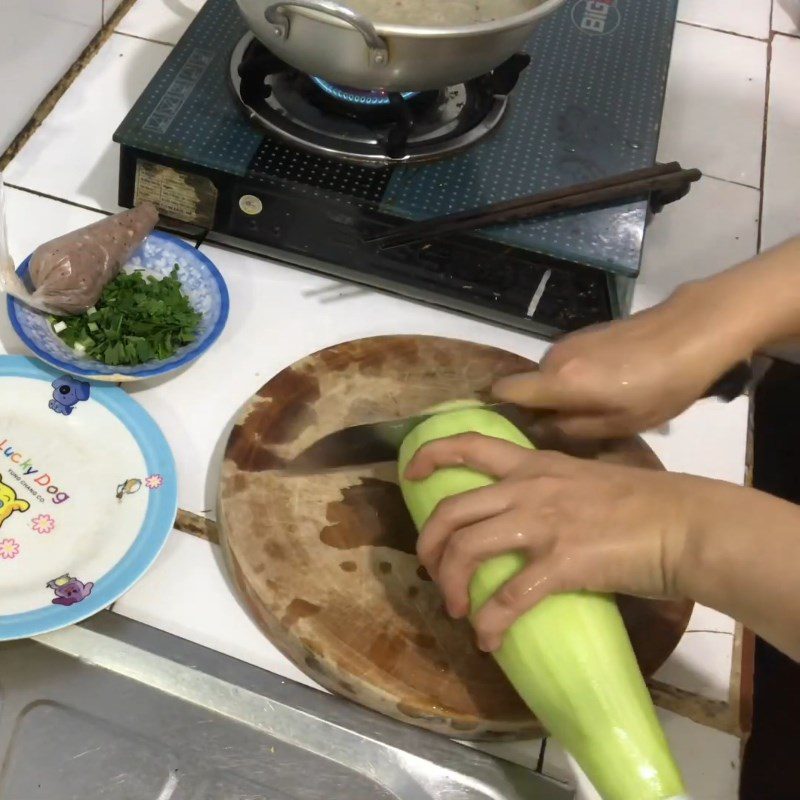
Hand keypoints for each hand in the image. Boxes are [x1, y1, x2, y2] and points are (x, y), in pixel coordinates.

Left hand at [406, 434, 703, 651]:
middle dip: (427, 544)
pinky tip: (489, 640)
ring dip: (450, 584)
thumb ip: (550, 489)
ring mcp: (542, 524)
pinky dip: (490, 623)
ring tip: (455, 609)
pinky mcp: (561, 563)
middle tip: (429, 570)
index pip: (470, 444)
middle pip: (451, 510)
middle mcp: (528, 489)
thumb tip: (528, 512)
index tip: (410, 473)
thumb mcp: (585, 479)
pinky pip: (508, 598)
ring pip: (466, 550)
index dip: (431, 454)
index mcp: (534, 466)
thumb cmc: (643, 503)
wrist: (685, 524)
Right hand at [493, 283, 755, 438]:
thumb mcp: (621, 423)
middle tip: (572, 427)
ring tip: (599, 407)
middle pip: (530, 385)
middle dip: (542, 406)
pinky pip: (568, 362)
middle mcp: (555, 357)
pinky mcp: (588, 332)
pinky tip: (612, 385)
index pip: (505, 390)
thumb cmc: (660, 386)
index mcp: (559, 382)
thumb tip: (542, 428)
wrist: (693, 331)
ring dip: (563, 391)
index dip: (500, 407)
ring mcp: (571, 341)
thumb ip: (573, 429)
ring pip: (551, 374)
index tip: (513, 426)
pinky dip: (578, 377)